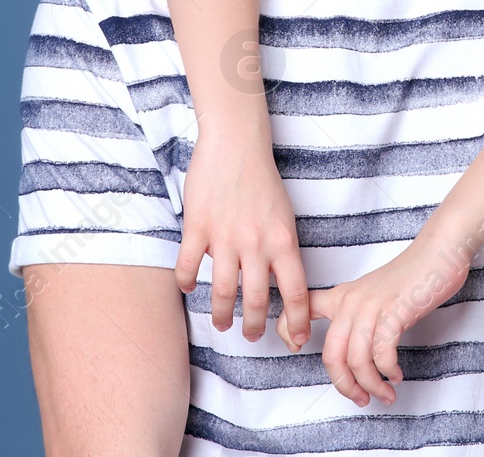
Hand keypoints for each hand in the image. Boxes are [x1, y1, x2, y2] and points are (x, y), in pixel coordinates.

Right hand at [174, 132, 309, 346]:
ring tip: (222, 323)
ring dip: (221, 314)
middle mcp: (256, 243)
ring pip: (221, 292)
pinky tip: (188, 289)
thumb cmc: (263, 179)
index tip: (297, 339)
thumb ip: (281, 249)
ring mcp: (225, 237)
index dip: (297, 321)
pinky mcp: (198, 226)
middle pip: (256, 300)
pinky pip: (187, 266)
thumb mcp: (285, 216)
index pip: (296, 292)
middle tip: (250, 336)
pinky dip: (186, 283)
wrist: (237, 144)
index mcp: (283, 240)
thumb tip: (278, 282)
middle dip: (253, 326)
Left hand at [282, 238, 470, 406]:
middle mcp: (351, 302)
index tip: (296, 348)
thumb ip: (359, 316)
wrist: (438, 252)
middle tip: (360, 398)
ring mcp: (372, 307)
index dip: (288, 330)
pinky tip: (396, 374)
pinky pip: (382, 353)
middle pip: (332, 355)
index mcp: (342, 295)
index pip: (302, 308)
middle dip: (344, 385)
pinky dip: (388, 371)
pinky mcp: (394, 313)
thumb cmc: (410, 276)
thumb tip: (353, 353)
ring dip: (371, 385)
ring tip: (385, 393)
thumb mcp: (373, 293)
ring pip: (357, 360)